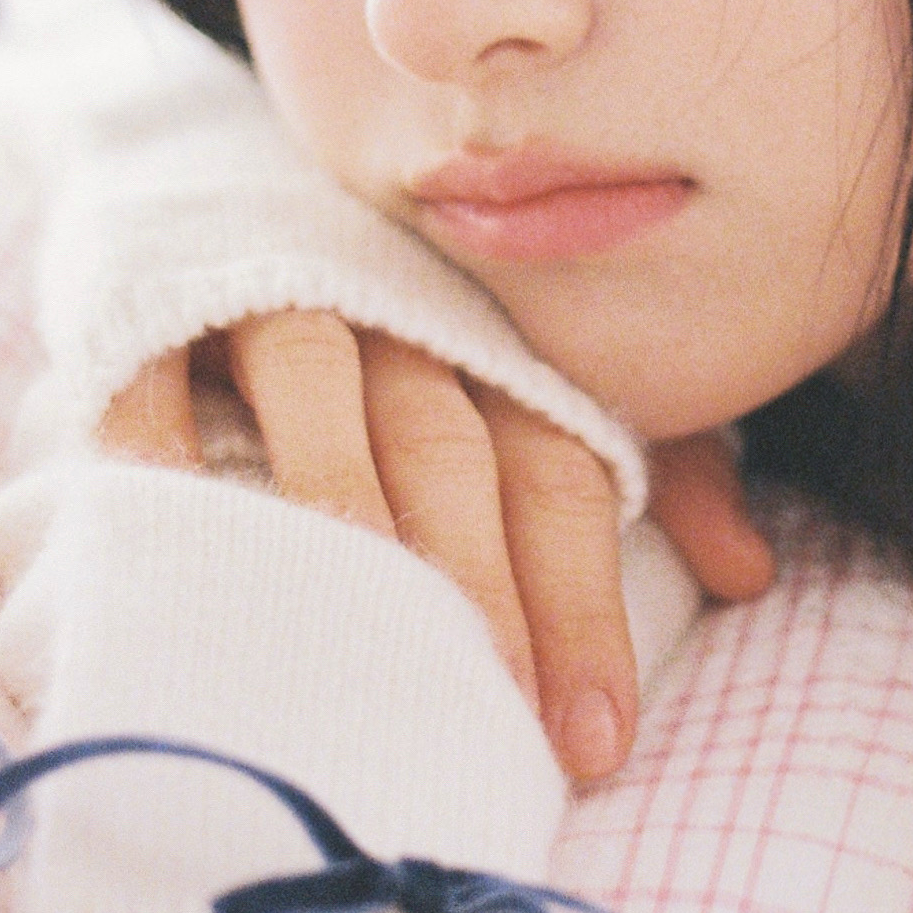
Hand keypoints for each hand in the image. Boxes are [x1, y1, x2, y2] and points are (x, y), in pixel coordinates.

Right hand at [99, 314, 775, 781]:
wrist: (233, 172)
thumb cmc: (412, 320)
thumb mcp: (536, 384)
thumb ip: (657, 470)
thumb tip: (751, 573)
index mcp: (499, 351)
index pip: (559, 473)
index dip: (582, 603)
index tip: (597, 739)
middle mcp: (402, 317)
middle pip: (453, 451)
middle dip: (482, 591)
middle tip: (493, 724)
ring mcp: (276, 296)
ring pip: (324, 394)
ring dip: (344, 503)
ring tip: (361, 623)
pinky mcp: (161, 296)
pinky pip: (160, 364)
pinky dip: (160, 437)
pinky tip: (166, 514)